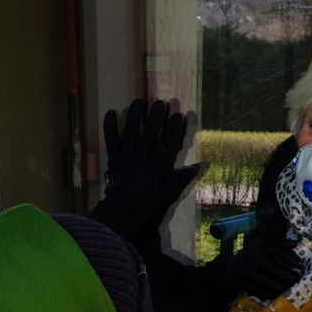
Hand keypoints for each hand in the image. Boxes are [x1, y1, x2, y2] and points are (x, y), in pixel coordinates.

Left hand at [89, 99, 200, 242]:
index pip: (167, 142)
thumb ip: (183, 178)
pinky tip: (111, 112)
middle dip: (155, 116)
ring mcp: (126, 156)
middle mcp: (142, 156)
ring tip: (140, 101)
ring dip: (135, 116)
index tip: (179, 113)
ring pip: (131, 132)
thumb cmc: (148, 203)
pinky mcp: (114, 157)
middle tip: (161, 101)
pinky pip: (111, 140)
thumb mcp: (169, 193)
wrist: (123, 211)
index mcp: (156, 164)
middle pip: (149, 133)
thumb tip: (202, 165)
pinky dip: (109, 127)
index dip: (173, 127)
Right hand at [236, 202, 300, 298]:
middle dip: (288, 275)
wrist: (228, 266)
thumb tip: (296, 243)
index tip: (301, 265)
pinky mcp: (241, 282)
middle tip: (297, 280)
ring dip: (281, 287)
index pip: (278, 252)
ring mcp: (247, 271)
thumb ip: (280, 246)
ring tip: (289, 289)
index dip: (291, 259)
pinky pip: (258, 291)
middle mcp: (253, 259)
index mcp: (260, 248)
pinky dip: (269, 294)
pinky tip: (277, 295)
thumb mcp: (264, 247)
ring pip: (267, 282)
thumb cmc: (252, 256)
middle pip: (275, 269)